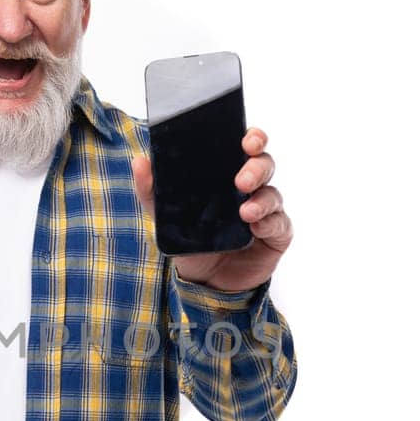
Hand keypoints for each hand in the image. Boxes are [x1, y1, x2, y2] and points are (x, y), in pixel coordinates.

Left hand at [131, 127, 292, 291]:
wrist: (204, 282)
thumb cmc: (191, 242)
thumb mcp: (166, 217)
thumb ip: (152, 191)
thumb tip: (139, 161)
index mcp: (228, 174)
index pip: (246, 146)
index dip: (252, 138)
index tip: (247, 140)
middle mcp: (251, 188)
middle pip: (264, 164)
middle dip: (256, 167)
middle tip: (241, 181)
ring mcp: (266, 210)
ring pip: (273, 193)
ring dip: (262, 199)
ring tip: (245, 212)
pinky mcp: (276, 234)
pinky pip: (280, 223)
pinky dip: (270, 223)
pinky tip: (256, 228)